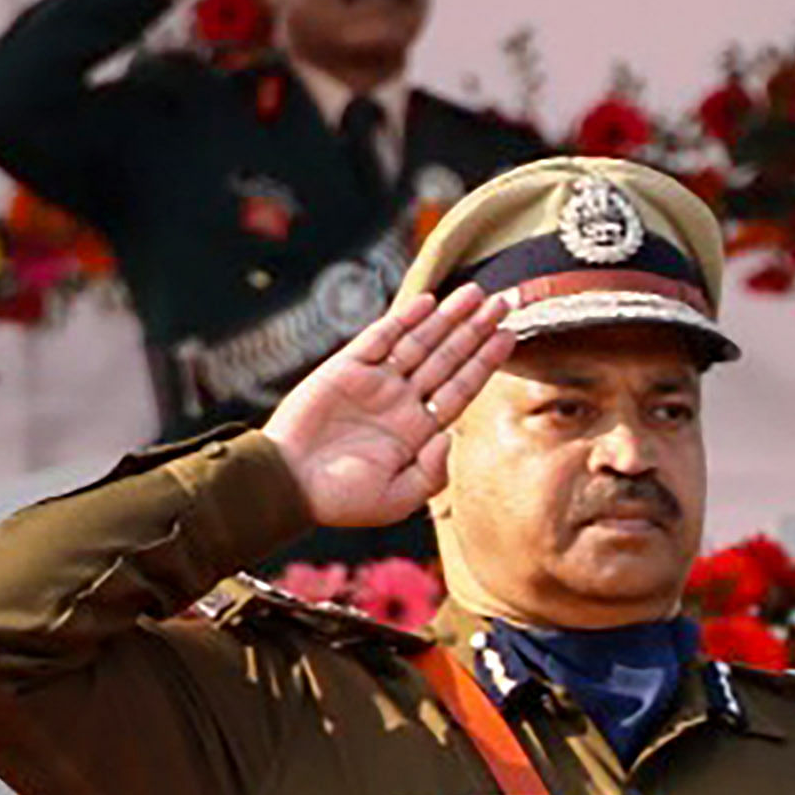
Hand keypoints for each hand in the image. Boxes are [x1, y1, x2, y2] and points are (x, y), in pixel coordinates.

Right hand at [261, 283, 511, 533]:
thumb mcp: (398, 500)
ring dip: (447, 318)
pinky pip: (379, 338)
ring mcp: (372, 384)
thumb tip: (451, 436)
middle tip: (504, 301)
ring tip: (476, 293)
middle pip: (446, 358)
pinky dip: (403, 319)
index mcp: (415, 431)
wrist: (286, 486)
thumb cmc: (338, 501)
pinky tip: (428, 302)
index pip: (459, 387)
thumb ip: (433, 472)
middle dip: (475, 330)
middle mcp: (398, 402)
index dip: (485, 361)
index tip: (509, 335)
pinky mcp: (344, 370)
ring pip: (419, 342)